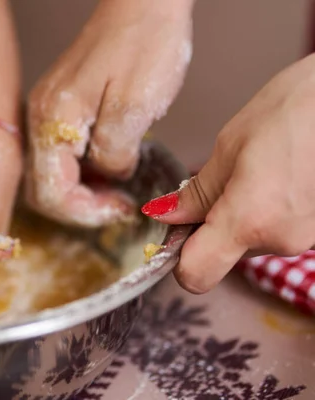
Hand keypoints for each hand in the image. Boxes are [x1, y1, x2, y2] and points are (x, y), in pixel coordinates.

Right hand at [26, 0, 193, 226]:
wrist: (144, 2)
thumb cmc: (144, 43)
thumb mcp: (135, 105)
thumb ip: (115, 152)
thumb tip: (110, 176)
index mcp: (54, 120)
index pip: (51, 193)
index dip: (84, 212)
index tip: (119, 211)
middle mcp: (41, 119)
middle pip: (45, 187)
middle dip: (82, 206)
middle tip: (119, 205)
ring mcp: (49, 113)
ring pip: (54, 173)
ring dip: (84, 191)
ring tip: (120, 189)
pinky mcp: (62, 107)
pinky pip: (63, 153)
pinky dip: (85, 171)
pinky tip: (113, 165)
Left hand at [141, 54, 314, 293]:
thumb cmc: (299, 108)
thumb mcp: (231, 145)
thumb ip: (197, 192)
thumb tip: (167, 216)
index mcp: (249, 221)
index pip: (196, 275)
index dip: (177, 257)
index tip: (174, 230)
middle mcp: (280, 241)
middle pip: (224, 252)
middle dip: (213, 222)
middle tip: (225, 178)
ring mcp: (308, 238)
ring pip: (253, 239)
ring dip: (245, 212)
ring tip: (263, 168)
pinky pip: (280, 228)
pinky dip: (272, 209)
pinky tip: (285, 173)